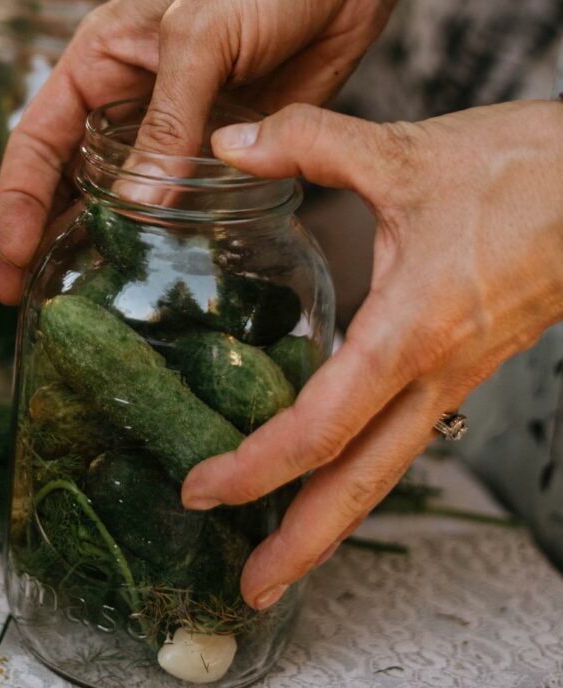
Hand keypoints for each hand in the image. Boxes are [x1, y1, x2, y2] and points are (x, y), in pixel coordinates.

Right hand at [0, 0, 530, 303]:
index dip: (16, 207)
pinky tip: (176, 269)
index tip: (11, 268)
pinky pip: (195, 197)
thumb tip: (136, 208)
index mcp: (99, 60)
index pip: (37, 142)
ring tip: (99, 303)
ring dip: (115, 244)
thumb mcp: (202, 34)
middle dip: (53, 239)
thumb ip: (169, 119)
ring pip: (134, 196)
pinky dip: (181, 234)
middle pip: (74, 179)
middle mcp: (131, 99)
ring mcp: (181, 125)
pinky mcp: (230, 142)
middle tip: (40, 305)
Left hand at [180, 99, 562, 608]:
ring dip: (335, 508)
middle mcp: (439, 368)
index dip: (258, 465)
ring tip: (283, 542)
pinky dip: (362, 456)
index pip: (324, 424)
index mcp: (416, 327)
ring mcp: (459, 371)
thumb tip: (230, 145)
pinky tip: (334, 450)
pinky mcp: (468, 357)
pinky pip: (407, 426)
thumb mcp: (404, 151)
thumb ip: (308, 142)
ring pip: (390, 460)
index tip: (204, 489)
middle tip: (251, 587)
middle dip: (306, 542)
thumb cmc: (525, 171)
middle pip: (366, 481)